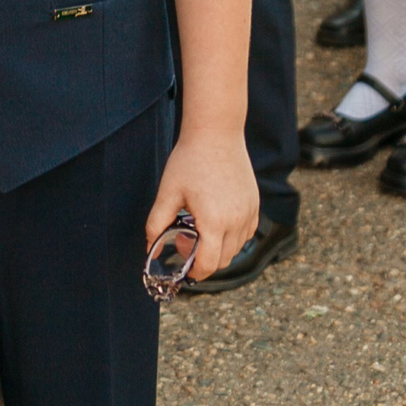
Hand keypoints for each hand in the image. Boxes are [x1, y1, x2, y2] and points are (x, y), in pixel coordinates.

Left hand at [147, 131, 257, 282]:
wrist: (216, 133)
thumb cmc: (189, 160)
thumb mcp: (168, 193)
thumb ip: (156, 225)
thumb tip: (150, 252)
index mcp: (214, 221)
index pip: (208, 264)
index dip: (194, 272)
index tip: (184, 266)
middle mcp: (236, 221)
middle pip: (223, 260)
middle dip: (204, 260)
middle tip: (186, 237)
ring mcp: (249, 213)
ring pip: (236, 248)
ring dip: (218, 248)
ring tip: (199, 224)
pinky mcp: (255, 204)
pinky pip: (246, 233)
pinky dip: (232, 236)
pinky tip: (216, 219)